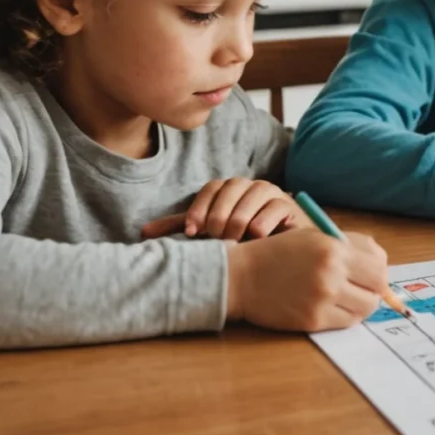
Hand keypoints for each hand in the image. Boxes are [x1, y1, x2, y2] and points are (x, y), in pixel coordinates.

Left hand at [141, 178, 299, 241]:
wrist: (283, 249)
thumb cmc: (242, 241)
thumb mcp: (211, 234)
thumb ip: (184, 228)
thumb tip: (144, 233)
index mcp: (230, 189)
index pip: (211, 188)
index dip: (199, 208)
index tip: (192, 232)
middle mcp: (251, 186)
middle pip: (231, 189)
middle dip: (219, 216)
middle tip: (216, 238)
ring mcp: (272, 194)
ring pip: (252, 197)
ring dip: (239, 220)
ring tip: (233, 241)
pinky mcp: (290, 206)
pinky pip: (274, 209)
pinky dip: (262, 225)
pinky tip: (255, 240)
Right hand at [225, 229, 387, 331]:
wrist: (242, 276)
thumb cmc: (280, 253)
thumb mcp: (315, 237)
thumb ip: (351, 247)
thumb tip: (382, 264)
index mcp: (334, 250)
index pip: (379, 268)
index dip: (379, 274)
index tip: (371, 275)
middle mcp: (331, 275)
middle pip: (376, 291)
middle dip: (373, 291)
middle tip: (361, 289)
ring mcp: (322, 300)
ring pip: (364, 309)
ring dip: (360, 305)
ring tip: (346, 298)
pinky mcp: (313, 320)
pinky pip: (346, 322)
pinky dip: (345, 316)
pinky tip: (332, 307)